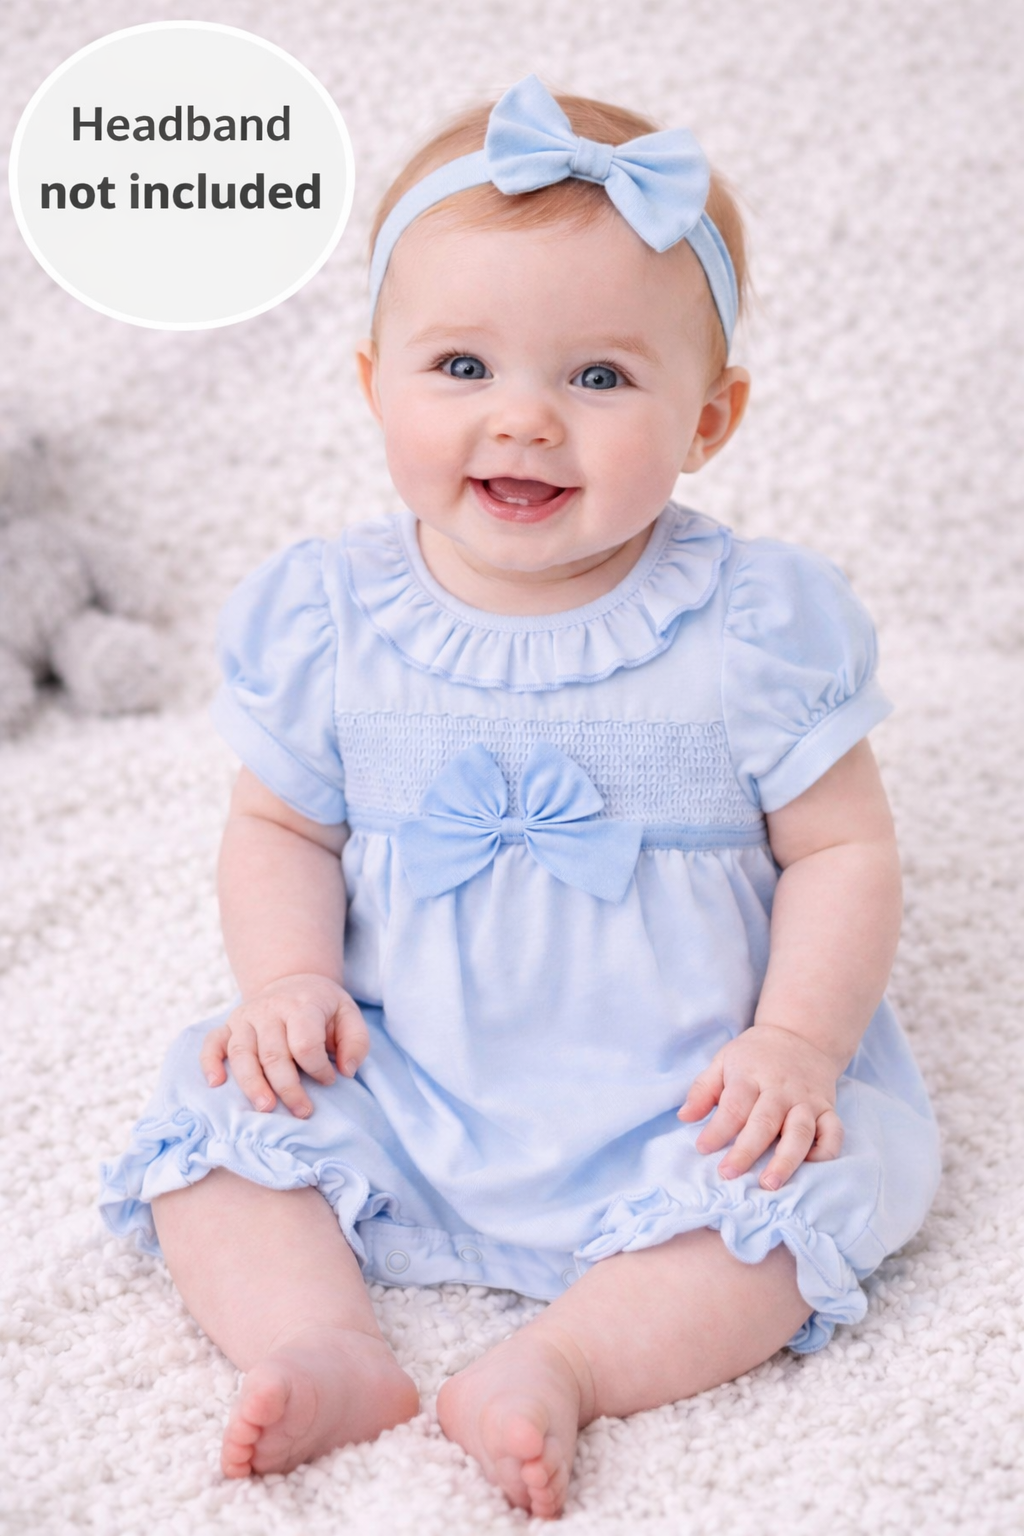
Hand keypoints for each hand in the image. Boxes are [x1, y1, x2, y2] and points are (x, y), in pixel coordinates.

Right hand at [199, 974, 369, 1118]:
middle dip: (288, 1088)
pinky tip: (216, 1083)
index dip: (318, 1068)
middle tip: (303, 1112)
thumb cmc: (323, 1007)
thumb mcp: (349, 1015)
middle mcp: (269, 1010)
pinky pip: (212, 1043)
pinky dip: (209, 1062)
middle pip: (273, 1054)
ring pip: (242, 1053)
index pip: (305, 1043)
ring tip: (266, 1108)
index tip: (329, 1080)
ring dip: (252, 1084)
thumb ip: (356, 1042)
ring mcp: (245, 1017)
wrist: (293, 981)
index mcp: (302, 1005)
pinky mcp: (228, 1025)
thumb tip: (346, 1071)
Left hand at [677, 1024, 843, 1189]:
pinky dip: (826, 1151)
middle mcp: (781, 1089)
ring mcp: (807, 1100)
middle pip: (765, 1122)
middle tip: (728, 1174)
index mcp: (751, 1075)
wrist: (801, 1035)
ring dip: (786, 1160)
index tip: (702, 1148)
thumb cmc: (755, 1055)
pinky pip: (833, 1132)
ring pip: (800, 1132)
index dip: (717, 1129)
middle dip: (746, 1151)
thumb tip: (684, 1117)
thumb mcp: (724, 1060)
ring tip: (770, 1183)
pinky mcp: (828, 1108)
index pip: (734, 1105)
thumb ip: (703, 1089)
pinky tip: (810, 1167)